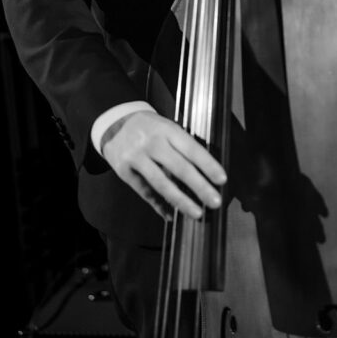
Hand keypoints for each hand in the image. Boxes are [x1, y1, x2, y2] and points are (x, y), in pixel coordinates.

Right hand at [100, 109, 226, 219]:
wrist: (114, 123)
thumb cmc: (149, 128)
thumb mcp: (167, 128)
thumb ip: (183, 146)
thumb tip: (206, 171)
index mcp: (167, 129)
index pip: (191, 149)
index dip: (208, 165)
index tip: (221, 180)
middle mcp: (152, 143)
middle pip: (179, 168)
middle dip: (199, 187)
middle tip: (215, 202)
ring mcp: (136, 157)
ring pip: (162, 183)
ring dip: (181, 201)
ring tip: (197, 213)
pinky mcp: (124, 171)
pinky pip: (145, 192)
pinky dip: (159, 205)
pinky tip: (170, 214)